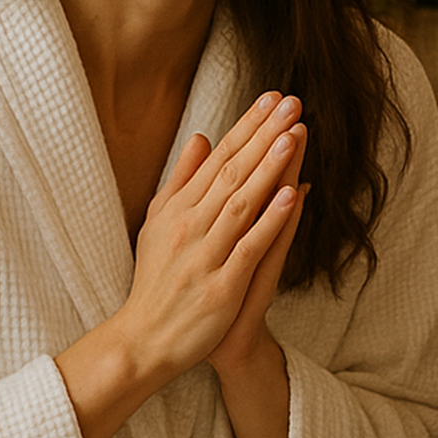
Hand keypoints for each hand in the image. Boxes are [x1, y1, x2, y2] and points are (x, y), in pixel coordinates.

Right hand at [123, 91, 306, 377]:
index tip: (273, 98)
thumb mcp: (159, 222)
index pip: (219, 158)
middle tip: (292, 102)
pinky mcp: (221, 285)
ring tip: (293, 135)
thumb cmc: (158, 279)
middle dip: (264, 135)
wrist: (144, 340)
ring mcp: (206, 254)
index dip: (247, 126)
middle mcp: (190, 225)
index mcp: (178, 208)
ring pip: (242, 203)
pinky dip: (271, 220)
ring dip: (269, 168)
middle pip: (233, 172)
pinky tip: (291, 194)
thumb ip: (182, 179)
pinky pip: (249, 246)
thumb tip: (200, 136)